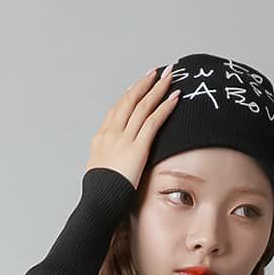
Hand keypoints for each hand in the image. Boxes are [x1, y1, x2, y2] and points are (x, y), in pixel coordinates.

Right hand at [87, 65, 181, 189]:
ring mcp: (124, 139)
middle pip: (129, 100)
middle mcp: (112, 133)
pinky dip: (165, 107)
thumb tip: (111, 166)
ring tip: (169, 76)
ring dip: (157, 88)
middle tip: (156, 72)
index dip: (129, 95)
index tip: (138, 85)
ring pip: (143, 106)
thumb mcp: (99, 173)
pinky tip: (175, 97)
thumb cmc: (100, 195)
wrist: (99, 202)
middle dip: (144, 84)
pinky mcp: (137, 148)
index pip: (116, 110)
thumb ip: (107, 163)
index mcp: (101, 138)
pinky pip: (153, 122)